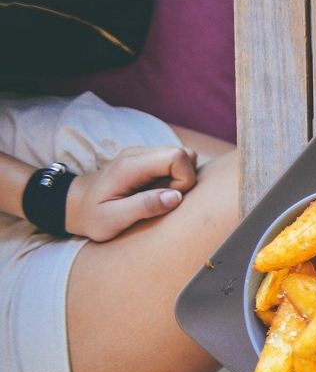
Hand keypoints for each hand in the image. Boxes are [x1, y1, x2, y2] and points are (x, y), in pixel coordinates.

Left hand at [64, 146, 198, 241]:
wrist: (74, 204)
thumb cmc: (92, 216)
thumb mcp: (114, 219)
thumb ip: (144, 207)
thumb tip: (176, 196)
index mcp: (131, 165)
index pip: (177, 157)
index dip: (184, 179)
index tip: (169, 198)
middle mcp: (139, 153)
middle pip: (184, 154)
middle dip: (184, 179)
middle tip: (162, 198)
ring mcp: (142, 153)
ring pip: (182, 157)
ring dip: (180, 179)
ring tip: (158, 195)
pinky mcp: (146, 159)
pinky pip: (174, 162)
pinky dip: (174, 178)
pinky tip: (155, 191)